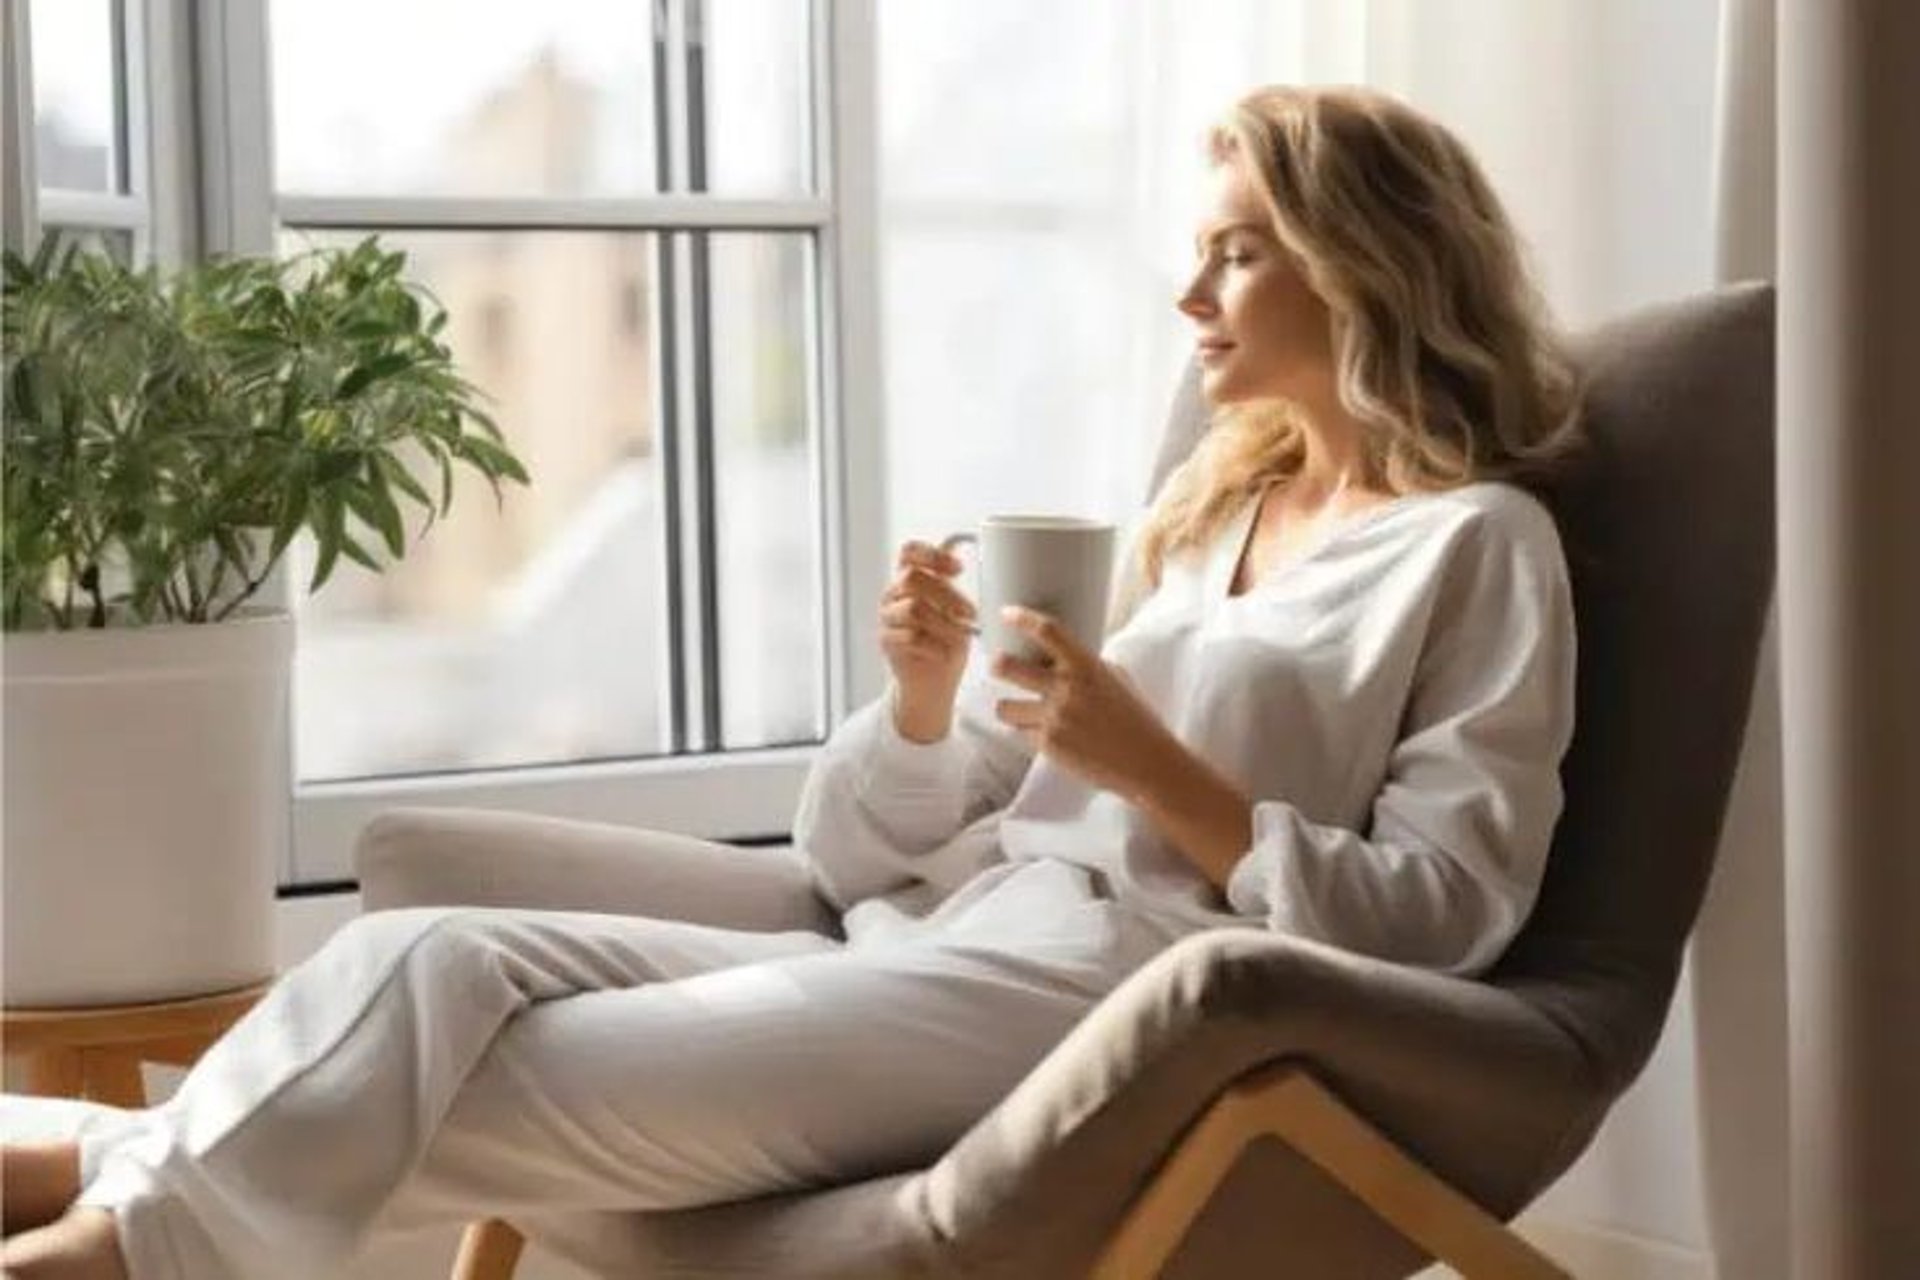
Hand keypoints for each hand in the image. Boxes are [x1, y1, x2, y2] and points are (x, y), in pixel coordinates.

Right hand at [878, 540, 977, 740]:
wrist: (932, 683)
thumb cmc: (947, 642)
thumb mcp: (957, 610)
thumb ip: (955, 587)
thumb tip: (979, 561)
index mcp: (909, 579)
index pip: (909, 551)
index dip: (932, 554)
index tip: (960, 569)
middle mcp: (893, 594)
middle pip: (911, 577)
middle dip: (947, 594)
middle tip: (971, 613)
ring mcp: (887, 617)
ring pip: (913, 607)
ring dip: (944, 623)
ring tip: (962, 636)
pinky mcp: (886, 641)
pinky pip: (910, 636)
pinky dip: (935, 645)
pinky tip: (945, 653)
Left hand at [990, 605, 1177, 799]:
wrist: (1145, 761)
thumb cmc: (1134, 718)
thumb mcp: (1115, 678)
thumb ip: (1085, 664)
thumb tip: (1056, 655)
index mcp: (1086, 665)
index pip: (1047, 631)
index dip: (1022, 618)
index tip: (1006, 613)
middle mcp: (1067, 688)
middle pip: (1006, 666)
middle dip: (997, 665)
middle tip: (999, 666)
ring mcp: (1055, 717)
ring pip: (1005, 707)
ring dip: (1011, 709)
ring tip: (1024, 712)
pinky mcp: (1049, 744)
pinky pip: (1021, 733)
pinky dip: (1031, 734)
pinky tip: (1052, 737)